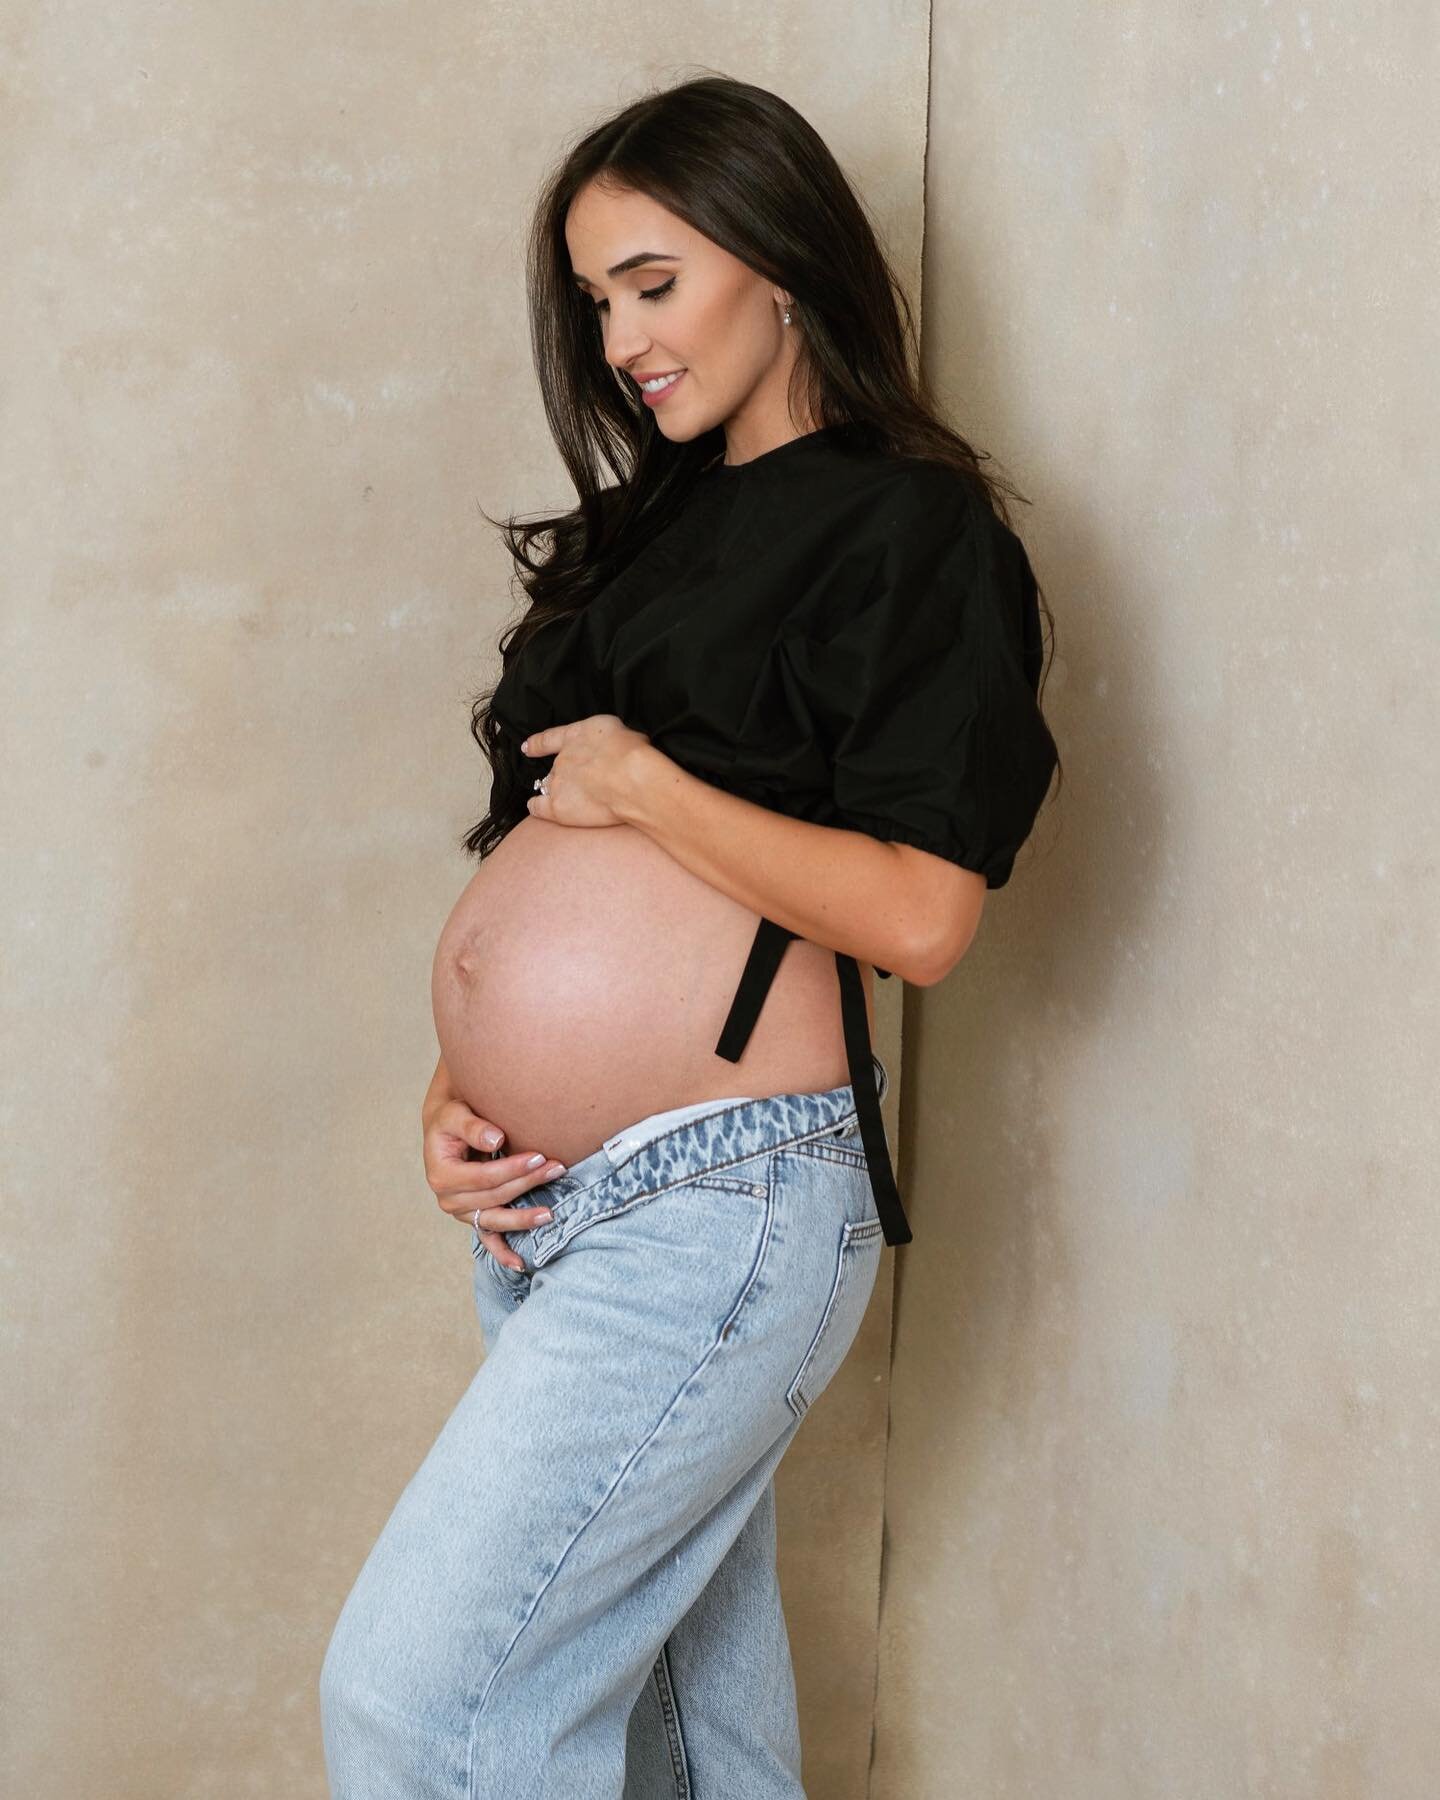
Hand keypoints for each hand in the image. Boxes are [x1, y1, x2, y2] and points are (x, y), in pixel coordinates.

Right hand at [421, 1089, 564, 1269]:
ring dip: (523, 1218)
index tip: (539, 1156)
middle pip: (495, 1197)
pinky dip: (503, 1253)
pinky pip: (488, 1239)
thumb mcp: (455, 1114)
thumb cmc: (451, 1119)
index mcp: (441, 1175)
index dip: (512, 1169)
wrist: (446, 1129)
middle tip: (557, 1168)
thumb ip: (473, 1127)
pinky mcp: (473, 1217)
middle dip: (527, 1184)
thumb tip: (497, 1139)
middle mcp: (448, 1199)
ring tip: (550, 1213)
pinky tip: (521, 1264)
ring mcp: (461, 1212)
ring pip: (496, 1220)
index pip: (484, 1177)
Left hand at [521, 714, 652, 827]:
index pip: (550, 739)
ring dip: (558, 791)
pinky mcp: (558, 806)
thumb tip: (619, 749)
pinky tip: (536, 808)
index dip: (537, 744)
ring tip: (575, 799)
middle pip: (557, 768)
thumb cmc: (634, 755)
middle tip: (587, 785)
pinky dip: (536, 807)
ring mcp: (558, 782)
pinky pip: (538, 807)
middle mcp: (563, 758)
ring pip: (549, 786)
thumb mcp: (625, 733)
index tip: (528, 748)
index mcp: (578, 736)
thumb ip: (613, 742)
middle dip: (567, 776)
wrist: (630, 777)